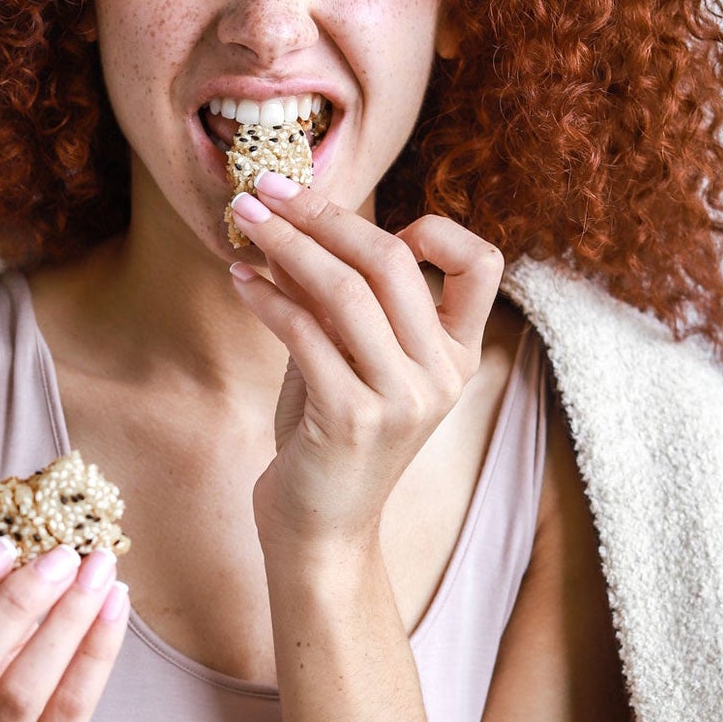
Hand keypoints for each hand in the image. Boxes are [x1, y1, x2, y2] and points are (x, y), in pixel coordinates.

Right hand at [0, 539, 130, 721]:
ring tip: (97, 574)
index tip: (1, 547)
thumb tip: (30, 547)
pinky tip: (114, 608)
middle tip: (60, 556)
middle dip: (12, 605)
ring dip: (63, 621)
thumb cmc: (2, 708)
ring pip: (19, 693)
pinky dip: (96, 651)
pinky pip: (71, 710)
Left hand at [227, 176, 505, 549]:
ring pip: (345, 289)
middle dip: (324, 214)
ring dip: (285, 243)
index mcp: (458, 357)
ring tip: (244, 221)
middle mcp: (440, 375)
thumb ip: (344, 304)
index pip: (483, 265)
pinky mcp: (350, 417)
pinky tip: (239, 280)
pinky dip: (265, 296)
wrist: (321, 533)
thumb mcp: (353, 362)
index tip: (368, 220)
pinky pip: (304, 331)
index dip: (435, 228)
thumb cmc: (329, 441)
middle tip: (268, 188)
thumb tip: (298, 223)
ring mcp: (401, 398)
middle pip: (393, 260)